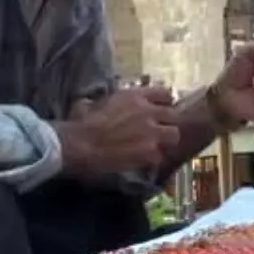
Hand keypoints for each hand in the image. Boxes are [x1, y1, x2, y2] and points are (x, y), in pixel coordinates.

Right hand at [59, 86, 180, 178]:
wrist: (80, 143)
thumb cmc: (84, 120)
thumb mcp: (104, 100)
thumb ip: (121, 100)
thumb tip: (124, 103)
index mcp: (136, 95)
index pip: (165, 93)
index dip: (165, 103)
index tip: (161, 109)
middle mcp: (148, 111)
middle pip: (174, 115)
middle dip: (167, 123)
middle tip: (159, 130)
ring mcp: (151, 132)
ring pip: (173, 135)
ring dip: (165, 141)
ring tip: (154, 146)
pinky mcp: (149, 152)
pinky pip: (159, 156)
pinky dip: (152, 159)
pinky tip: (142, 160)